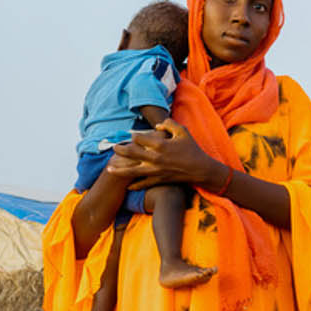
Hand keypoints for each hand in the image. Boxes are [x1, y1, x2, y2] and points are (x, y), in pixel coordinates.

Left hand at [108, 121, 225, 192]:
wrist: (200, 169)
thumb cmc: (192, 149)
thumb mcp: (183, 131)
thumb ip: (169, 124)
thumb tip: (157, 125)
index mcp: (161, 144)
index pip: (140, 138)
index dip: (134, 136)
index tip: (132, 136)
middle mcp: (155, 158)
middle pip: (132, 153)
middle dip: (121, 150)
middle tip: (114, 148)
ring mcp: (156, 170)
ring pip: (133, 170)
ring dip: (120, 169)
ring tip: (109, 168)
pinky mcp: (159, 180)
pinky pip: (144, 183)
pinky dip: (135, 185)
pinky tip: (127, 185)